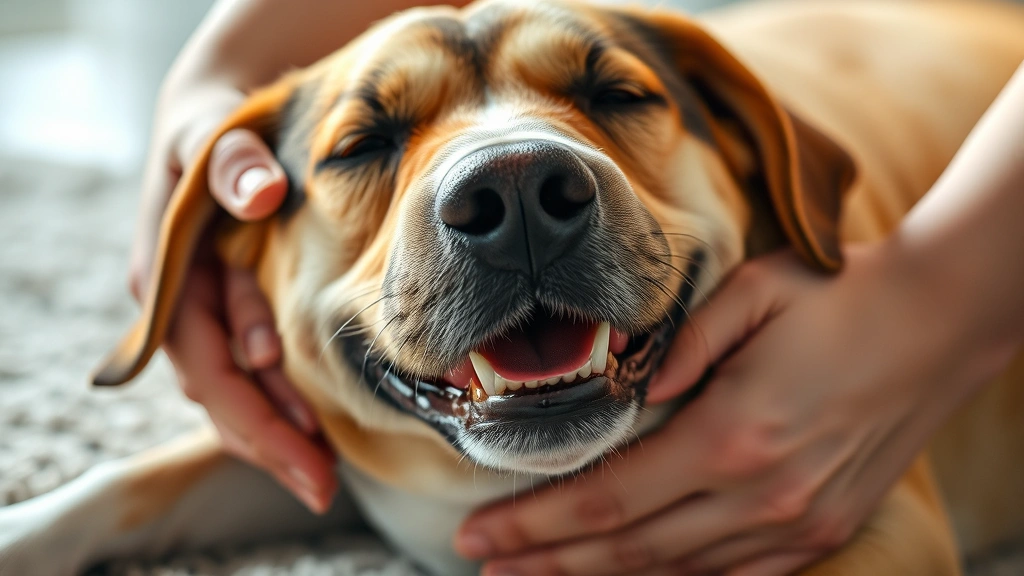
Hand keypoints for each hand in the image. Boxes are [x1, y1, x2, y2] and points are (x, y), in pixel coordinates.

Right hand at [131, 75, 336, 512]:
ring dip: (275, 431)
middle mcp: (179, 304)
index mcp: (166, 272)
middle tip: (321, 485)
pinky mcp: (233, 311)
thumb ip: (233, 163)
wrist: (218, 111)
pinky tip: (315, 427)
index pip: (202, 356)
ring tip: (322, 473)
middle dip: (268, 439)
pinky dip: (280, 402)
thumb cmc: (217, 123)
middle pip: (218, 389)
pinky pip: (250, 371)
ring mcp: (206, 312)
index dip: (249, 401)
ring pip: (234, 390)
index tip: (302, 435)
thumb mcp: (216, 131)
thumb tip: (262, 196)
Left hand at [455, 246, 1015, 574]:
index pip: (606, 499)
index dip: (533, 524)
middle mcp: (761, 496)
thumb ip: (682, 343)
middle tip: (486, 563)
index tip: (476, 534)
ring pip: (674, 572)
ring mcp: (797, 524)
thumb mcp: (753, 291)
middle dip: (545, 562)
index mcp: (732, 434)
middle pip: (626, 549)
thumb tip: (636, 391)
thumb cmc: (842, 297)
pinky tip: (631, 575)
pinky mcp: (823, 530)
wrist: (942, 322)